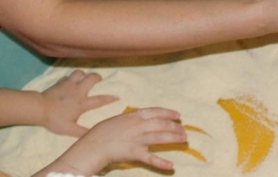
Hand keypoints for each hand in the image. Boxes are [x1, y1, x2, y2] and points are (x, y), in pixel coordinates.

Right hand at [38, 107, 185, 176]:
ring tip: (184, 140)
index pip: (155, 112)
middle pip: (161, 124)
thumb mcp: (117, 120)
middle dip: (174, 126)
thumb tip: (141, 119)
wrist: (92, 145)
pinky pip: (151, 158)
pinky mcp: (135, 153)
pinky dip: (161, 163)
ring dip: (174, 138)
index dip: (168, 113)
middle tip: (184, 130)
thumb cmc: (101, 133)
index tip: (178, 115)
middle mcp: (138, 125)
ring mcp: (137, 139)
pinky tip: (171, 166)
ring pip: (160, 137)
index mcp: (133, 116)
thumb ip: (130, 120)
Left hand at [39, 70, 116, 136]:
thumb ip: (81, 132)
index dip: (110, 98)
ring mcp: (69, 84)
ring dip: (83, 74)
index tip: (117, 97)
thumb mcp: (69, 129)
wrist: (39, 108)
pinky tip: (68, 81)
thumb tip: (93, 136)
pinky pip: (67, 76)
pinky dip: (70, 78)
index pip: (99, 100)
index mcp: (82, 103)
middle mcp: (78, 91)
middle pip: (92, 78)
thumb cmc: (55, 119)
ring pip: (80, 73)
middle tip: (99, 79)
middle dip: (97, 77)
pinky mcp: (60, 82)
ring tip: (83, 77)